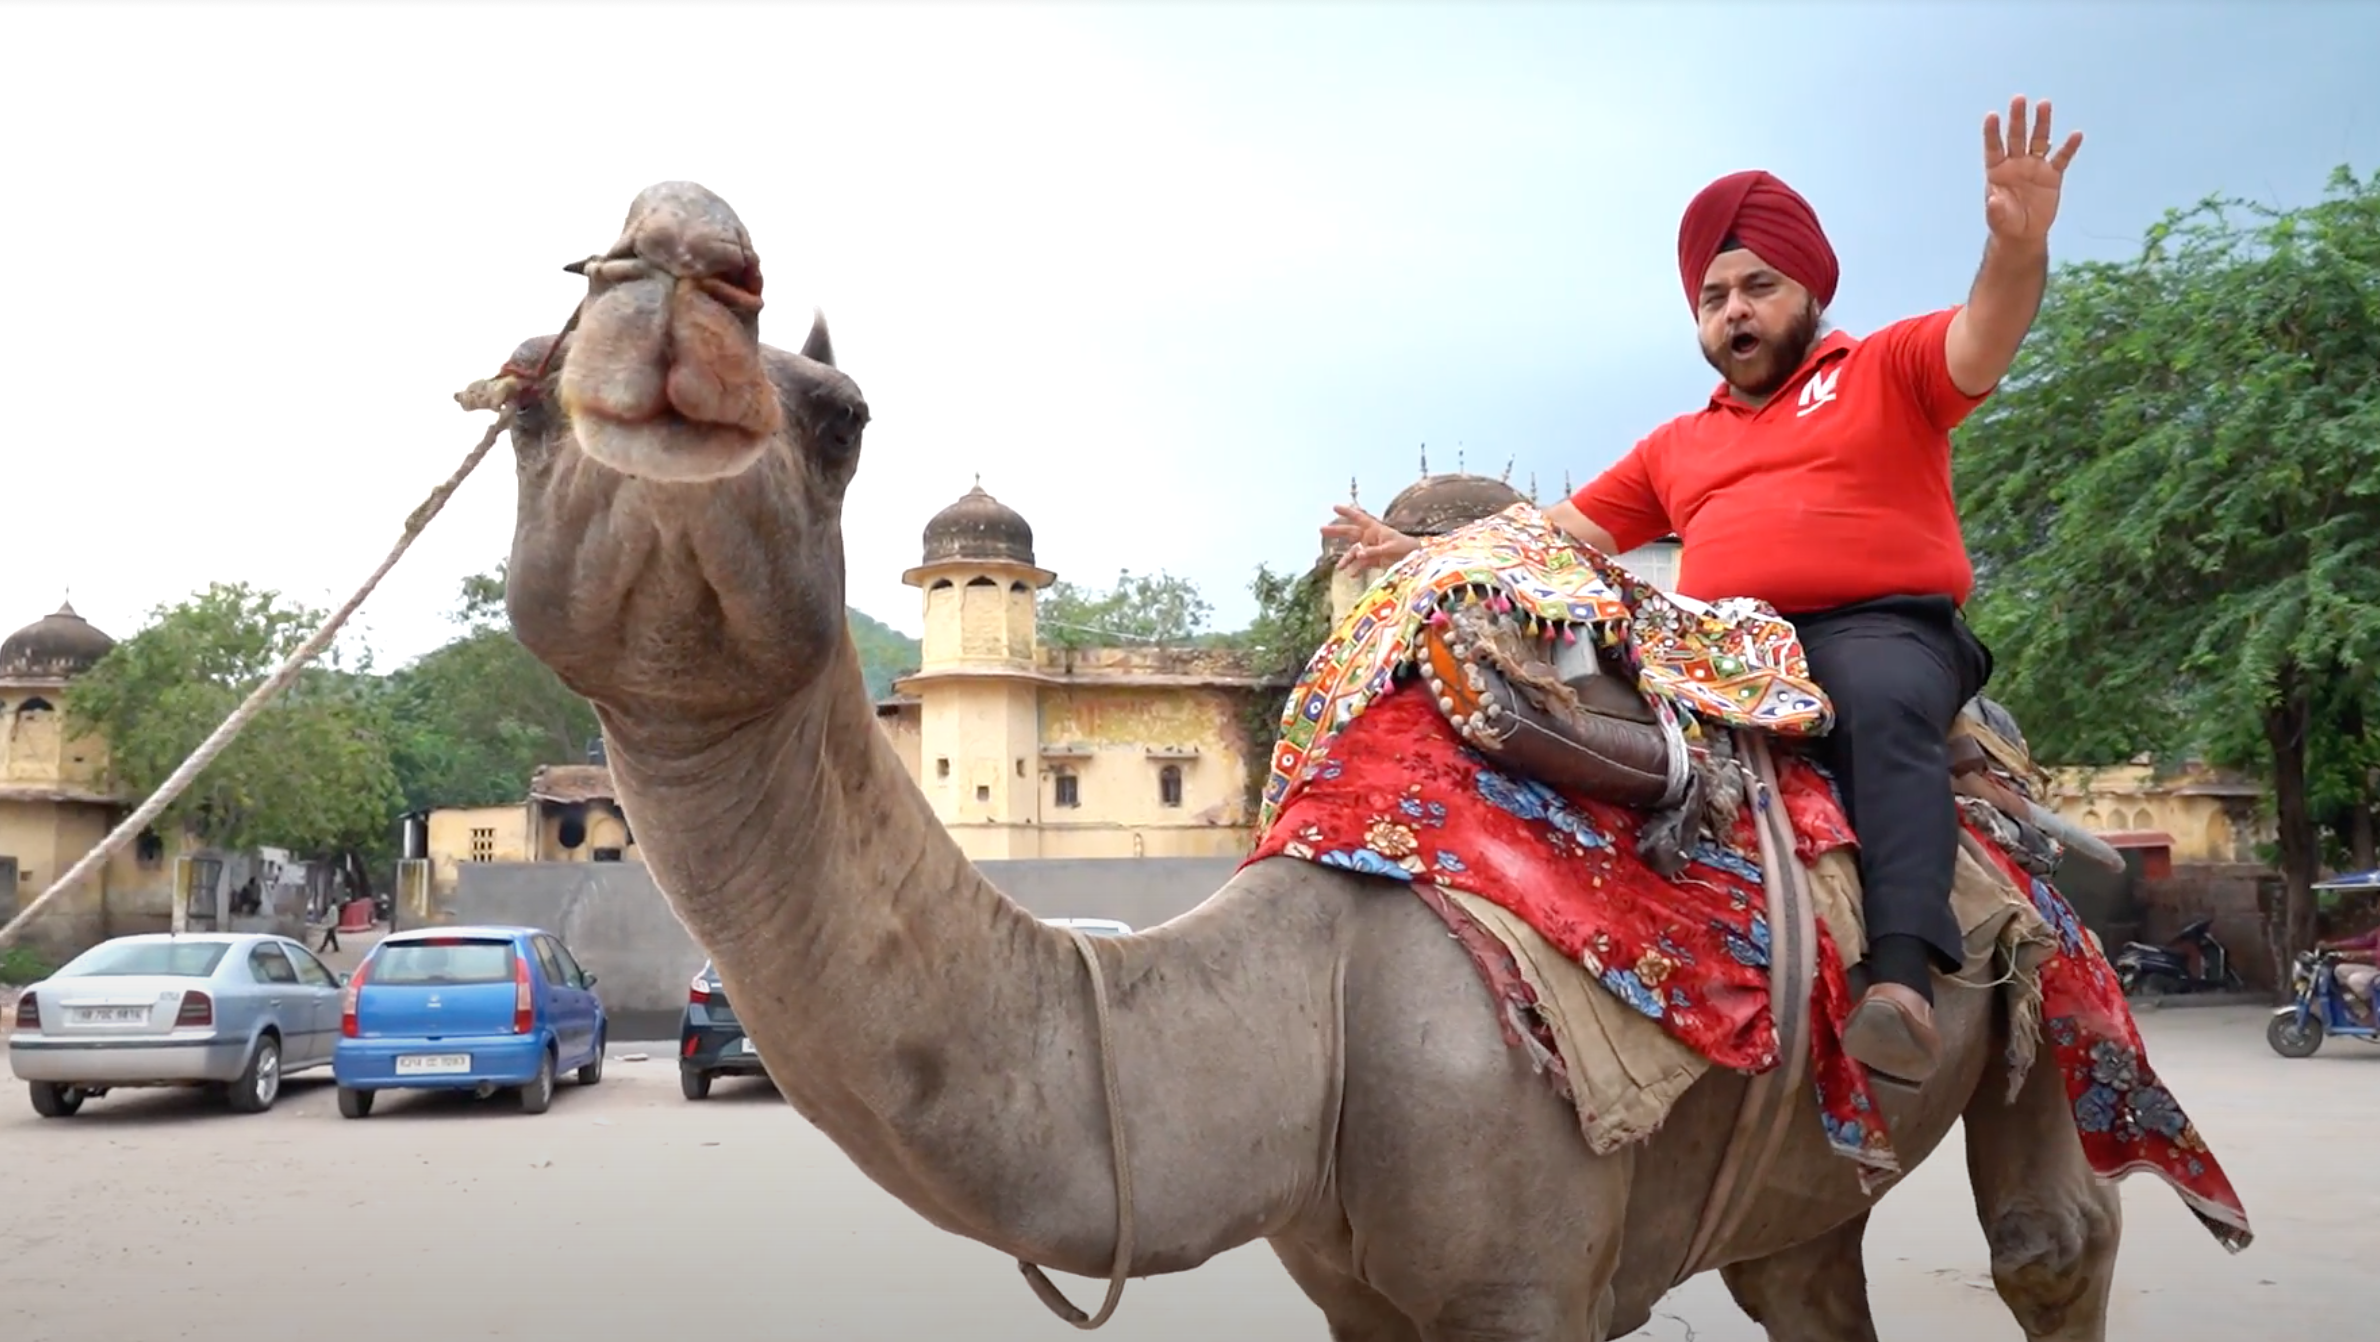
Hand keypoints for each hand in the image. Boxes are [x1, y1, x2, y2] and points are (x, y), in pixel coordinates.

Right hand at [1320, 503, 1418, 572]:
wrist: (1417, 560)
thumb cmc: (1406, 549)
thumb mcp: (1390, 548)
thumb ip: (1374, 551)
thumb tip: (1358, 554)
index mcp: (1375, 529)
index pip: (1359, 518)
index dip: (1347, 512)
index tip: (1334, 507)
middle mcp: (1371, 537)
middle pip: (1350, 533)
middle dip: (1336, 532)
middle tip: (1321, 529)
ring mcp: (1371, 549)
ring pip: (1354, 552)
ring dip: (1346, 559)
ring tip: (1339, 567)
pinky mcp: (1374, 560)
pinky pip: (1362, 564)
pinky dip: (1357, 569)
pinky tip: (1352, 575)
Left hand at [1981, 95, 2082, 247]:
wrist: (2024, 232)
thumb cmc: (2005, 223)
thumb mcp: (1998, 220)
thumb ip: (1995, 210)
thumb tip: (1993, 200)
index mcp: (1997, 170)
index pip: (1994, 147)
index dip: (1992, 132)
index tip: (1992, 115)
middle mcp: (2016, 163)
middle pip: (2016, 137)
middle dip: (2018, 119)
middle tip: (2019, 99)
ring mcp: (2035, 166)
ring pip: (2039, 140)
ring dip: (2042, 123)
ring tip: (2044, 104)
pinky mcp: (2052, 175)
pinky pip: (2062, 158)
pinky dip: (2069, 147)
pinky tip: (2076, 135)